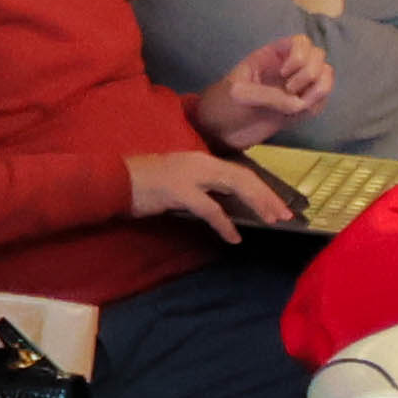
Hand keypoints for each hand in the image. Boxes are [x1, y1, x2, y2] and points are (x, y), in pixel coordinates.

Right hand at [122, 149, 295, 238]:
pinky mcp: (179, 191)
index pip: (240, 171)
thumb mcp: (176, 177)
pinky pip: (210, 209)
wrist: (112, 181)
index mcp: (201, 159)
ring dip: (257, 204)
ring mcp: (190, 175)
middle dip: (268, 196)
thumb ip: (200, 184)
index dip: (261, 189)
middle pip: (244, 177)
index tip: (277, 204)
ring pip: (235, 186)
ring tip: (272, 221)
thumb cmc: (141, 183)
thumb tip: (221, 199)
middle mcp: (201, 162)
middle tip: (285, 215)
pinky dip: (224, 224)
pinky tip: (233, 237)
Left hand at [187, 33, 335, 148]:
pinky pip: (323, 97)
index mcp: (272, 56)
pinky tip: (300, 112)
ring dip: (318, 88)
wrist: (222, 131)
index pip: (302, 42)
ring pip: (327, 74)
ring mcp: (298, 86)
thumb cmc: (224, 103)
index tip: (284, 72)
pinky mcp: (303, 105)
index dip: (300, 55)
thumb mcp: (239, 93)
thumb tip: (297, 103)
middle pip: (319, 56)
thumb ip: (267, 95)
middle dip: (309, 73)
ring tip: (297, 103)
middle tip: (290, 89)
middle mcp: (289, 68)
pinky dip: (318, 103)